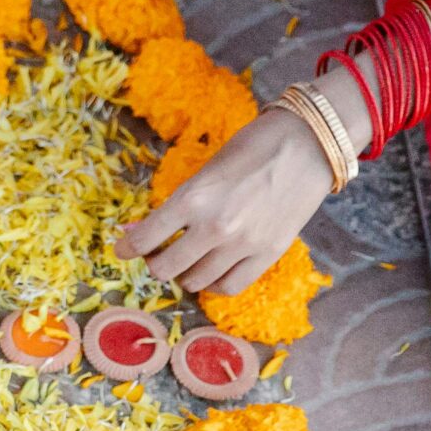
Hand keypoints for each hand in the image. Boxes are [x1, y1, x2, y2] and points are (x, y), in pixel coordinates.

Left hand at [117, 109, 333, 294]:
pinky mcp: (268, 255)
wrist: (308, 144)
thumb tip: (143, 229)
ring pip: (195, 281)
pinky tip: (212, 272)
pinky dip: (213, 284)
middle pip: (165, 268)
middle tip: (157, 252)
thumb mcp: (206, 169)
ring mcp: (243, 245)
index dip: (127, 248)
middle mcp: (215, 227)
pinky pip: (229, 286)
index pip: (146, 238)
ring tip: (186, 260)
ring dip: (183, 274)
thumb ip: (179, 202)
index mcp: (193, 198)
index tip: (122, 249)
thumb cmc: (252, 146)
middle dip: (154, 262)